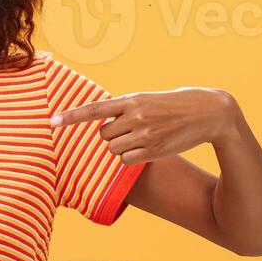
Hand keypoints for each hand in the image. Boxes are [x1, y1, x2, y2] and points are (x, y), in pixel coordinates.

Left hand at [52, 87, 241, 164]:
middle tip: (131, 129)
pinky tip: (146, 149)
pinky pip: (126, 161)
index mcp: (132, 100)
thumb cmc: (174, 105)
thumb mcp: (147, 99)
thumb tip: (101, 123)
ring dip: (121, 147)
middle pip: (103, 135)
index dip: (72, 116)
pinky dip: (130, 158)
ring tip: (141, 138)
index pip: (95, 109)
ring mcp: (145, 135)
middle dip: (112, 135)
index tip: (53, 122)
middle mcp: (136, 116)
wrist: (208, 113)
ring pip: (113, 149)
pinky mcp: (154, 151)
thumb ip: (124, 108)